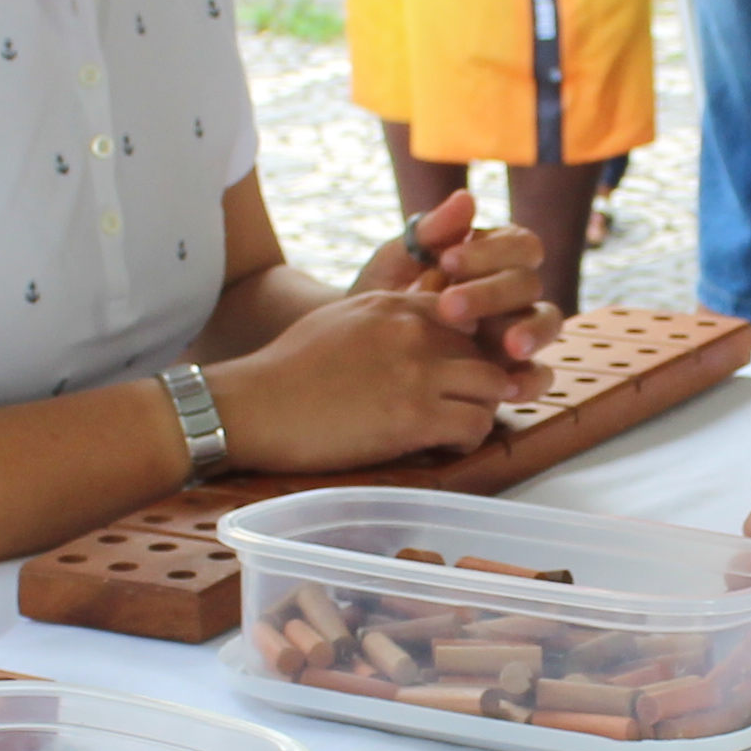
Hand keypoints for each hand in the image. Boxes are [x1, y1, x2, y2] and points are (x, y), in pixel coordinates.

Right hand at [208, 280, 531, 471]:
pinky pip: (476, 425)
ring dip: (481, 409)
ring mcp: (419, 372)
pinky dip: (469, 439)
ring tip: (455, 427)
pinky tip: (444, 446)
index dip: (469, 346)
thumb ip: (386, 316)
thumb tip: (413, 328)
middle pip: (487, 350)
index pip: (468, 314)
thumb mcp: (342, 318)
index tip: (458, 372)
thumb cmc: (288, 368)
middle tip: (463, 404)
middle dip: (483, 379)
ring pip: (494, 386)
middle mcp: (415, 331)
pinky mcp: (415, 416)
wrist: (256, 405)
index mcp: (396, 305)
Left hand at [348, 188, 561, 376]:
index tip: (446, 262)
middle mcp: (512, 292)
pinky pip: (540, 374)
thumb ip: (428, 233)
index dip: (489, 251)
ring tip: (509, 346)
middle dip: (492, 293)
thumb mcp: (394, 264)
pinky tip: (510, 387)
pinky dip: (532, 380)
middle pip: (528, 282)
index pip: (516, 244)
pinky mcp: (514, 371)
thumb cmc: (383, 298)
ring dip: (531, 331)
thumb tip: (466, 197)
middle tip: (450, 308)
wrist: (360, 353)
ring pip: (548, 322)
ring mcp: (517, 330)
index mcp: (493, 257)